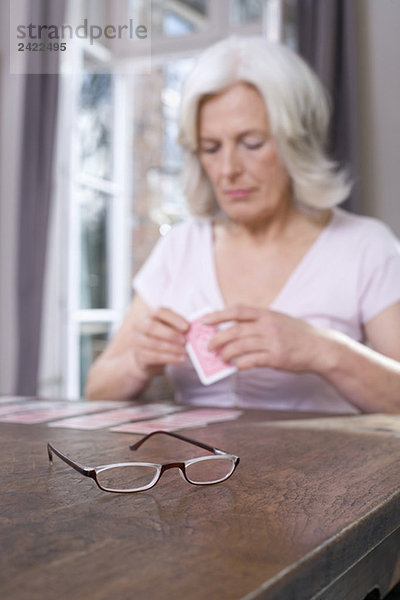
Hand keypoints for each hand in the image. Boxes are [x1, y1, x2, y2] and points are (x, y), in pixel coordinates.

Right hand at [132, 307, 188, 377]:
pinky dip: (170, 358)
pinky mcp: (138, 355)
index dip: (174, 318)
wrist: (142, 356)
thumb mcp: (167, 328)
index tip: (187, 326)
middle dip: (171, 334)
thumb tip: (192, 329)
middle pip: (152, 327)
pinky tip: (181, 359)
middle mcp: (139, 325)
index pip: (160, 312)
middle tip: (185, 341)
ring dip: (173, 348)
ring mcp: (136, 340)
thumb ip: (177, 326)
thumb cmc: (160, 338)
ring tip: (186, 352)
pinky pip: (154, 357)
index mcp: (149, 315)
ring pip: (154, 344)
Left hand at [205, 305, 322, 372]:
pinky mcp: (276, 358)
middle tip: (208, 346)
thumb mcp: (278, 319)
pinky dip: (240, 364)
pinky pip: (252, 361)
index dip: (218, 315)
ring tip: (220, 358)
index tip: (205, 321)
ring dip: (226, 353)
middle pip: (235, 331)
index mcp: (267, 314)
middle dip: (217, 338)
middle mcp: (268, 326)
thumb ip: (258, 321)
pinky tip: (236, 366)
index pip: (237, 311)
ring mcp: (272, 342)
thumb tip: (233, 327)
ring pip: (240, 346)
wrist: (320, 347)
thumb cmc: (297, 334)